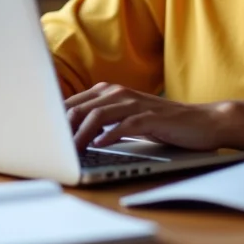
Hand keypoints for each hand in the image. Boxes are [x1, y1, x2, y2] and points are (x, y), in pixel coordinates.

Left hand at [65, 82, 230, 151]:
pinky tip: (99, 146)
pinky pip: (125, 125)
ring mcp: (136, 104)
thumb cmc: (162, 123)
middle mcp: (119, 93)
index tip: (40, 138)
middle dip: (61, 129)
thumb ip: (102, 121)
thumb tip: (70, 135)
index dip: (54, 121)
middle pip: (80, 108)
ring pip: (98, 115)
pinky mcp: (152, 118)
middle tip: (49, 149)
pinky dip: (109, 135)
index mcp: (109, 92)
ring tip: (70, 151)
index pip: (72, 103)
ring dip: (81, 134)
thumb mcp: (127, 119)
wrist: (203, 122)